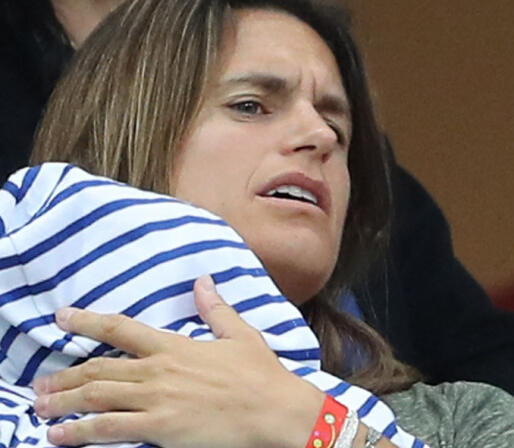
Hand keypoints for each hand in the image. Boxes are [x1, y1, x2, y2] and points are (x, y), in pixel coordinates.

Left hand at [33, 275, 324, 447]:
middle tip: (40, 384)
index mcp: (173, 346)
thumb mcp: (239, 333)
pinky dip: (82, 432)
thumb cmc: (258, 373)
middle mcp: (158, 370)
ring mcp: (157, 399)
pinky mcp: (161, 428)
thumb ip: (215, 308)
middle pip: (100, 368)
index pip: (121, 328)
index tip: (63, 317)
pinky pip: (111, 429)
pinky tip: (60, 436)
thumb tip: (202, 281)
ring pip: (98, 397)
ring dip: (65, 402)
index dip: (88, 321)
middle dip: (66, 376)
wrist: (273, 408)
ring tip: (40, 406)